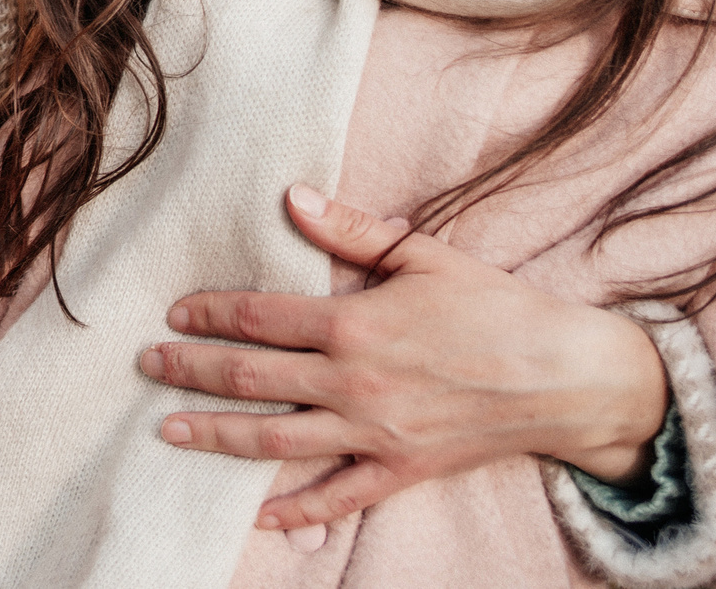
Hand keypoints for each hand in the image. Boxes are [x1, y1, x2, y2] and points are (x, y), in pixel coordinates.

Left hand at [137, 185, 667, 533]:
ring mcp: (374, 434)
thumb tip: (289, 197)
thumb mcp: (423, 253)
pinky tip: (254, 518)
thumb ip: (350, 229)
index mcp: (356, 323)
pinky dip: (293, 513)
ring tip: (169, 431)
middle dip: (192, 372)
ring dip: (217, 437)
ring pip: (276, 442)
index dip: (210, 315)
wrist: (568, 377)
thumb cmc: (498, 307)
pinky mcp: (399, 471)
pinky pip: (335, 498)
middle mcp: (355, 383)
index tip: (175, 314)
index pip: (259, 317)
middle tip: (147, 366)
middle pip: (253, 379)